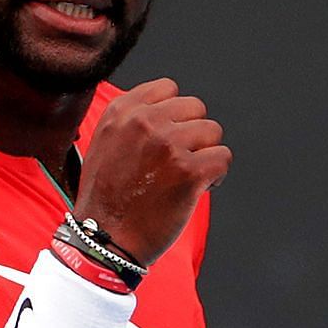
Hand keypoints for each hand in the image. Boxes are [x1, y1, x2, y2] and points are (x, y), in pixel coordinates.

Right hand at [74, 78, 229, 265]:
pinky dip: (217, 175)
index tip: (169, 137)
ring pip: (213, 131)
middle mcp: (145, 122)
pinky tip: (199, 188)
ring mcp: (168, 144)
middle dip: (194, 134)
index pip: (169, 88)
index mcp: (122, 111)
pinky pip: (223, 158)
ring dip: (206, 154)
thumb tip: (167, 108)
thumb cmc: (107, 198)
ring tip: (187, 176)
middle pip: (196, 108)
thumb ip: (132, 120)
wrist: (104, 239)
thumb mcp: (105, 143)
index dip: (176, 115)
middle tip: (180, 162)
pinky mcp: (189, 171)